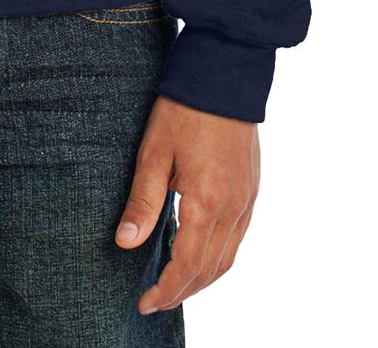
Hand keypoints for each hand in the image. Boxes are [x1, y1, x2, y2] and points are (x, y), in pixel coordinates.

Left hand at [115, 94, 259, 314]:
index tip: (144, 303)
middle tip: (155, 301)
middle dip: (183, 292)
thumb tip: (125, 243)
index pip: (187, 266)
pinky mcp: (252, 188)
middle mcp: (234, 208)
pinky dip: (218, 256)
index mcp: (208, 202)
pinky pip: (238, 237)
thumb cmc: (184, 110)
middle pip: (211, 270)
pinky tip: (200, 251)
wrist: (224, 74)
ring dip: (202, 279)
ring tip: (175, 284)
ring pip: (228, 258)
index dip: (166, 291)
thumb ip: (143, 201)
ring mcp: (247, 199)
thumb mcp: (154, 153)